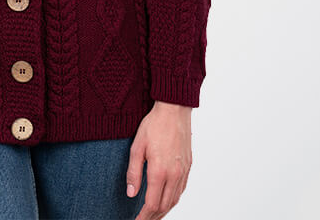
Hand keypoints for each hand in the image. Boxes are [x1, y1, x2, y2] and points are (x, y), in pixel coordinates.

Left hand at [126, 101, 192, 218]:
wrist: (174, 110)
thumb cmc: (154, 125)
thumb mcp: (137, 146)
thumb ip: (133, 172)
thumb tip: (131, 193)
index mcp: (159, 171)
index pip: (152, 204)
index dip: (144, 217)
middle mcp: (174, 175)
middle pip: (164, 206)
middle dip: (153, 217)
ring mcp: (183, 171)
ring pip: (174, 200)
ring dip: (164, 211)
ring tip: (153, 215)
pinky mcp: (188, 166)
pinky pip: (181, 190)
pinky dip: (173, 200)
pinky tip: (166, 200)